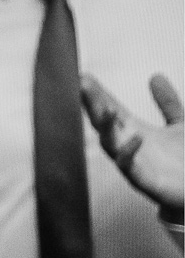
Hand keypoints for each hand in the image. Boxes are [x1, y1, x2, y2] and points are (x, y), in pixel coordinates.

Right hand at [80, 73, 183, 213]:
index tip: (83, 75)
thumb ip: (167, 102)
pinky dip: (129, 154)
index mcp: (135, 132)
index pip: (111, 109)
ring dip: (106, 128)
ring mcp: (134, 164)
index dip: (98, 93)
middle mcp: (128, 146)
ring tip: (105, 109)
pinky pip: (131, 168)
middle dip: (93, 105)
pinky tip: (135, 138)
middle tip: (82, 85)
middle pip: (104, 123)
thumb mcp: (180, 124)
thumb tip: (155, 76)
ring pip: (110, 144)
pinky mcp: (145, 182)